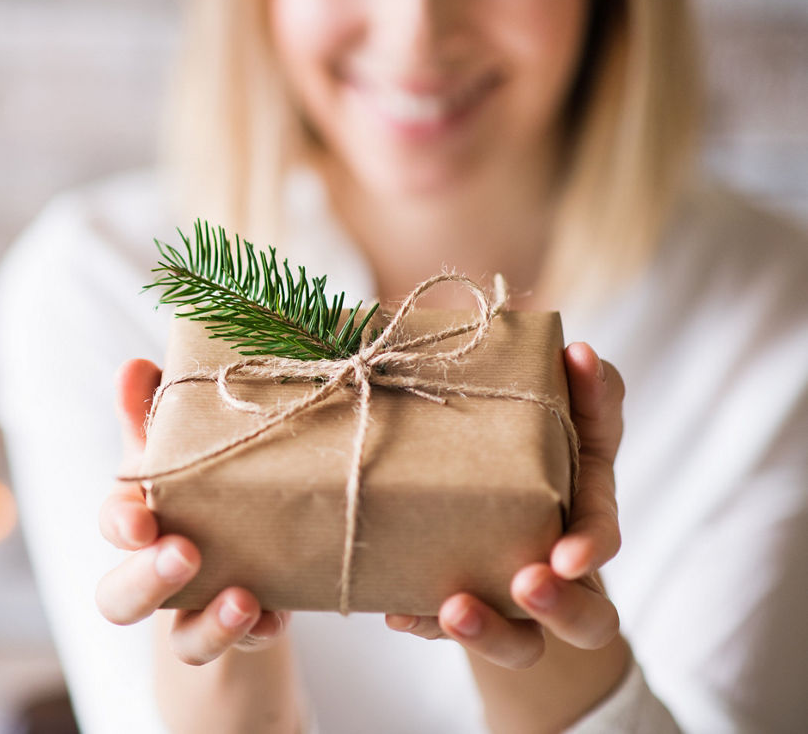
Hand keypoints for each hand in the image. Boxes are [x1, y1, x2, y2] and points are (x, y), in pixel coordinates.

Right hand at [94, 358, 290, 665]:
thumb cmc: (204, 485)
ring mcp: (200, 610)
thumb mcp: (182, 449)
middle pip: (120, 600)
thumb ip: (155, 412)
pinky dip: (259, 634)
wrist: (243, 556)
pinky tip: (276, 614)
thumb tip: (135, 365)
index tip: (139, 518)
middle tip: (183, 553)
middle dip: (146, 581)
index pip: (113, 522)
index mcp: (141, 518)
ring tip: (241, 599)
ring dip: (208, 625)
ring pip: (183, 641)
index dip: (120, 523)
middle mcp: (158, 572)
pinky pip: (246, 649)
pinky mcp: (245, 631)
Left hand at [384, 342, 625, 668]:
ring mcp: (506, 594)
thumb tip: (581, 353)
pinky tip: (397, 611)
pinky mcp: (453, 602)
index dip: (591, 548)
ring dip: (490, 633)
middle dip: (560, 607)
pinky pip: (443, 629)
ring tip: (453, 609)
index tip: (567, 556)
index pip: (602, 540)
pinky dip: (424, 623)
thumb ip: (589, 388)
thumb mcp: (572, 410)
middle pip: (587, 622)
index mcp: (584, 517)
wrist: (481, 478)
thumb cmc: (537, 438)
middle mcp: (556, 569)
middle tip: (525, 584)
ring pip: (521, 645)